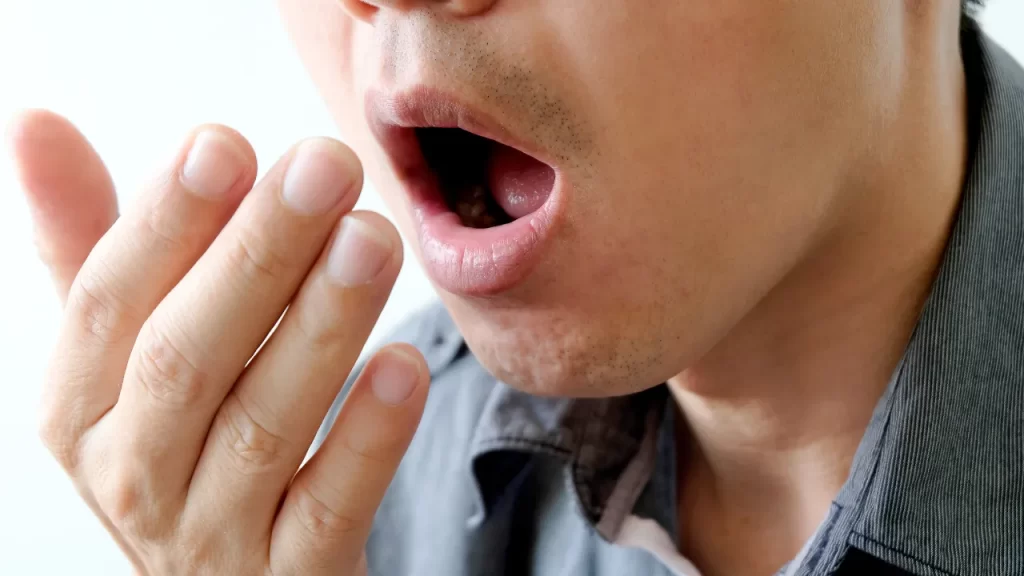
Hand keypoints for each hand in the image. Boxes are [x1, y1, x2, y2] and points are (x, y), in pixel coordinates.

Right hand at [8, 110, 428, 574]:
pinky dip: (366, 438)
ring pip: (263, 426)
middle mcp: (132, 478)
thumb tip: (33, 122)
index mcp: (80, 410)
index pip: (107, 305)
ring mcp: (212, 539)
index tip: (224, 142)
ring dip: (321, 326)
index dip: (163, 222)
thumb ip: (96, 249)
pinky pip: (331, 510)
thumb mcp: (125, 358)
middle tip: (324, 165)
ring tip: (373, 237)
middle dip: (255, 256)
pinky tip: (406, 366)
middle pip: (187, 358)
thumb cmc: (185, 442)